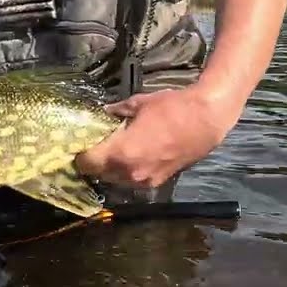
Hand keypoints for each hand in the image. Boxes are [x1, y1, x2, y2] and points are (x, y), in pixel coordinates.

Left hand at [75, 86, 233, 189]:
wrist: (207, 119)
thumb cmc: (171, 108)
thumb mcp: (138, 104)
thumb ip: (116, 113)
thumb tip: (102, 113)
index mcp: (121, 153)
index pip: (86, 162)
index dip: (79, 154)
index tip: (79, 143)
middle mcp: (130, 173)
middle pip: (98, 173)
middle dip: (93, 161)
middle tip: (94, 145)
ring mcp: (145, 181)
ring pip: (115, 179)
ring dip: (109, 168)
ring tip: (112, 150)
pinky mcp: (158, 182)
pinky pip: (132, 180)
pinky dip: (126, 170)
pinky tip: (129, 155)